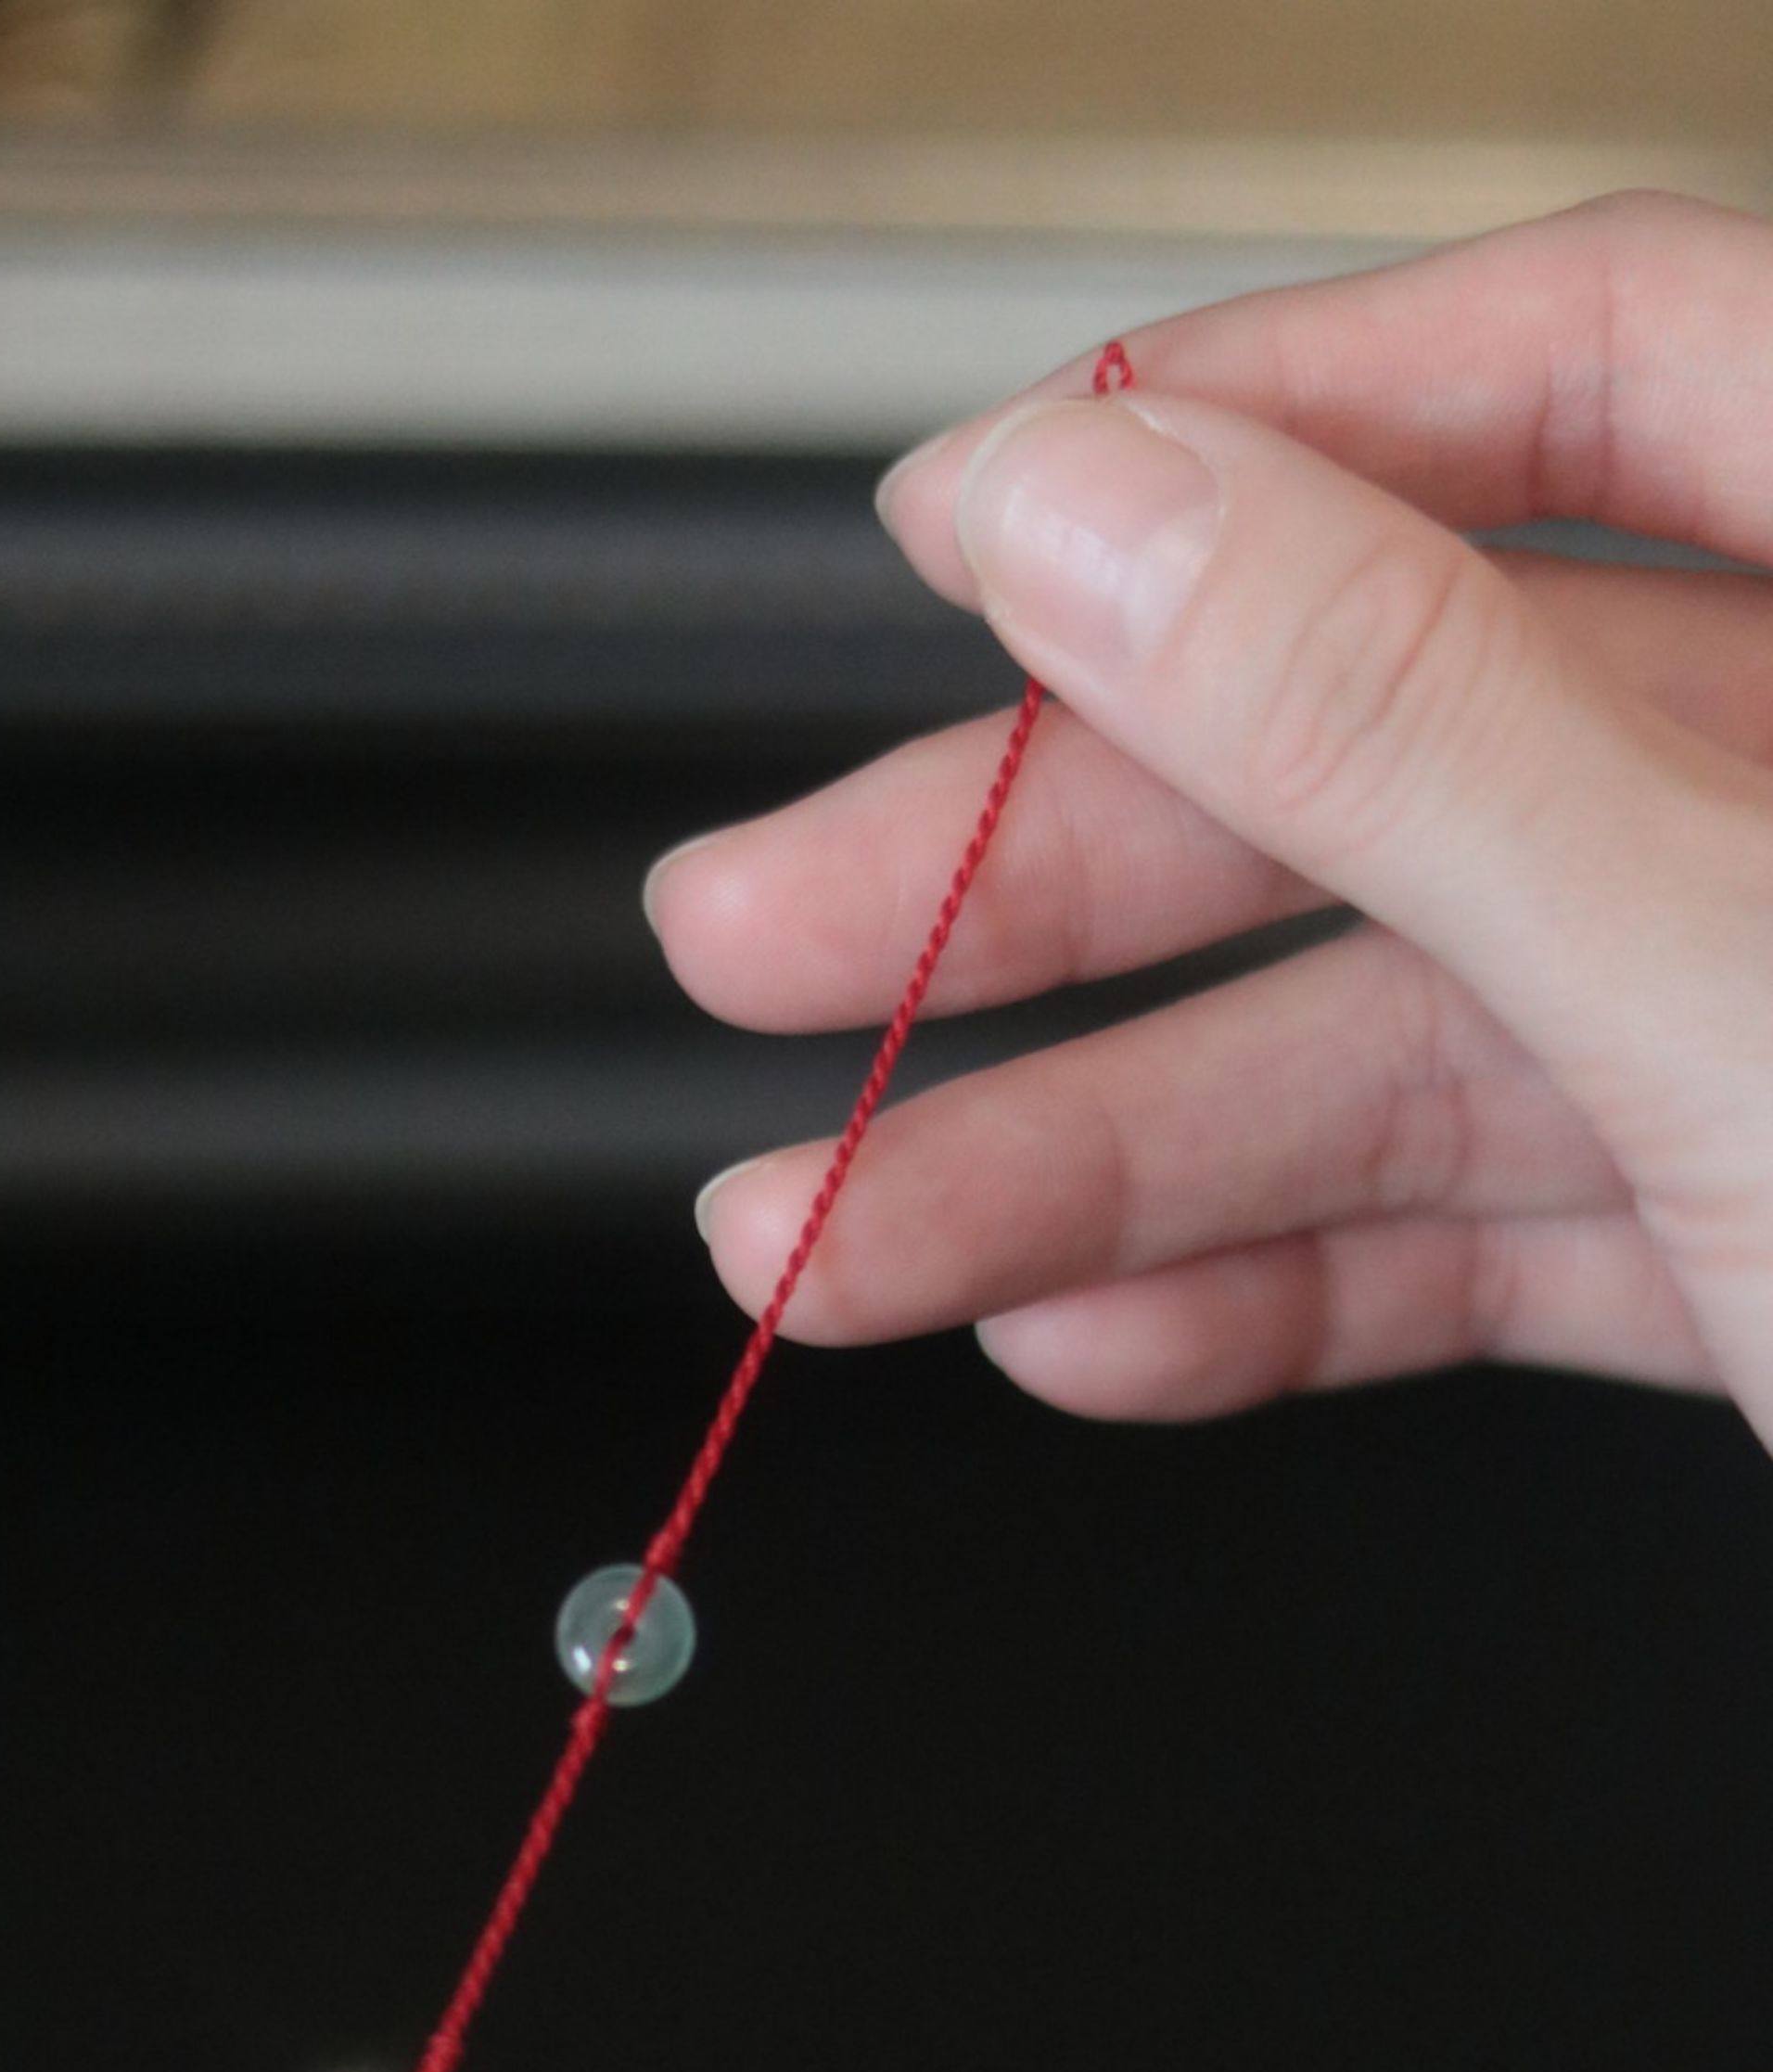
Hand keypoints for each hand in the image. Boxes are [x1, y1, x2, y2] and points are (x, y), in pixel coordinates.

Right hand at [650, 194, 1772, 1447]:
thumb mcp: (1742, 969)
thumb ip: (1421, 736)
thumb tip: (1100, 523)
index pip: (1577, 366)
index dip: (1256, 427)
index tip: (975, 522)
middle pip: (1405, 742)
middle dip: (1047, 869)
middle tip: (774, 929)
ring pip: (1410, 1038)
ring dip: (1090, 1151)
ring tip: (833, 1233)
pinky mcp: (1772, 1253)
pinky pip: (1495, 1233)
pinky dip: (1285, 1291)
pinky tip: (1093, 1329)